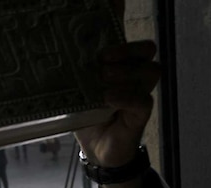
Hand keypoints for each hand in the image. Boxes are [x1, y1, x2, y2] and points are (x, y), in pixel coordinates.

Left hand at [73, 2, 160, 187]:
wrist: (95, 150)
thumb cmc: (87, 115)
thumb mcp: (77, 89)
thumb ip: (75, 68)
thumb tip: (60, 43)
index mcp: (119, 64)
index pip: (124, 34)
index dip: (121, 15)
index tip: (114, 1)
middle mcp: (134, 75)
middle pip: (147, 49)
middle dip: (126, 50)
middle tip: (102, 59)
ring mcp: (140, 93)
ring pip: (150, 71)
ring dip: (125, 73)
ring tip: (102, 80)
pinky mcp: (141, 114)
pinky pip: (143, 100)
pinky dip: (125, 96)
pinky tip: (108, 98)